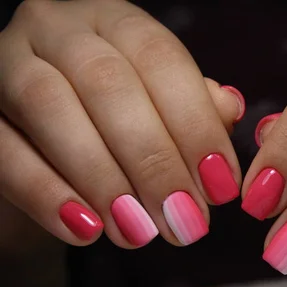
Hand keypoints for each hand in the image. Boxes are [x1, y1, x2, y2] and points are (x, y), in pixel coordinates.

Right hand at [0, 0, 244, 247]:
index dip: (195, 125)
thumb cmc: (114, 121)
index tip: (222, 187)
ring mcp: (7, 62)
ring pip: (50, 106)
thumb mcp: (158, 106)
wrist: (42, 141)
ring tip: (140, 232)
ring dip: (103, 178)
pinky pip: (3, 150)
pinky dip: (46, 193)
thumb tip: (230, 109)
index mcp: (115, 21)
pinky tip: (87, 231)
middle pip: (108, 84)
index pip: (160, 58)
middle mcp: (58, 28)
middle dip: (154, 160)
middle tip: (185, 221)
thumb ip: (196, 106)